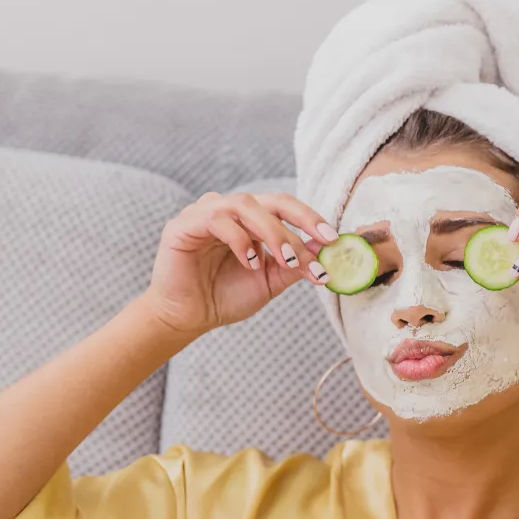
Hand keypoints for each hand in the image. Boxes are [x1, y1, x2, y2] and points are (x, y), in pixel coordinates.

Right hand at [142, 192, 336, 336]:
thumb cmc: (225, 297)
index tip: (334, 241)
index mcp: (252, 221)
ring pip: (246, 205)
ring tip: (285, 262)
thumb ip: (294, 265)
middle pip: (272, 201)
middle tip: (320, 245)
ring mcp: (206, 213)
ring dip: (273, 233)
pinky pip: (217, 219)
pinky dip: (240, 239)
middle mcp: (230, 211)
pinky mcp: (184, 224)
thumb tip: (324, 250)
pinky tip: (251, 262)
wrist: (189, 318)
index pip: (287, 209)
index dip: (312, 221)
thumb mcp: (269, 282)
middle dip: (301, 222)